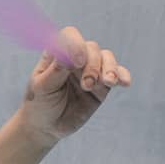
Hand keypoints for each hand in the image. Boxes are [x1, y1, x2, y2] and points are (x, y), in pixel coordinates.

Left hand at [21, 25, 131, 146]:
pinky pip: (117, 74)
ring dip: (109, 69)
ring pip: (107, 57)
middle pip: (91, 48)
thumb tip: (70, 53)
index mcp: (57, 54)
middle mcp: (75, 58)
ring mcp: (90, 71)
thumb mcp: (42, 87)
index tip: (76, 63)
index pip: (70, 36)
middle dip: (92, 66)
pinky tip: (125, 83)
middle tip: (86, 85)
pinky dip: (122, 75)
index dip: (76, 44)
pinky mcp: (102, 85)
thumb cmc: (39, 104)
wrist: (47, 127)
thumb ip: (56, 70)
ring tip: (107, 83)